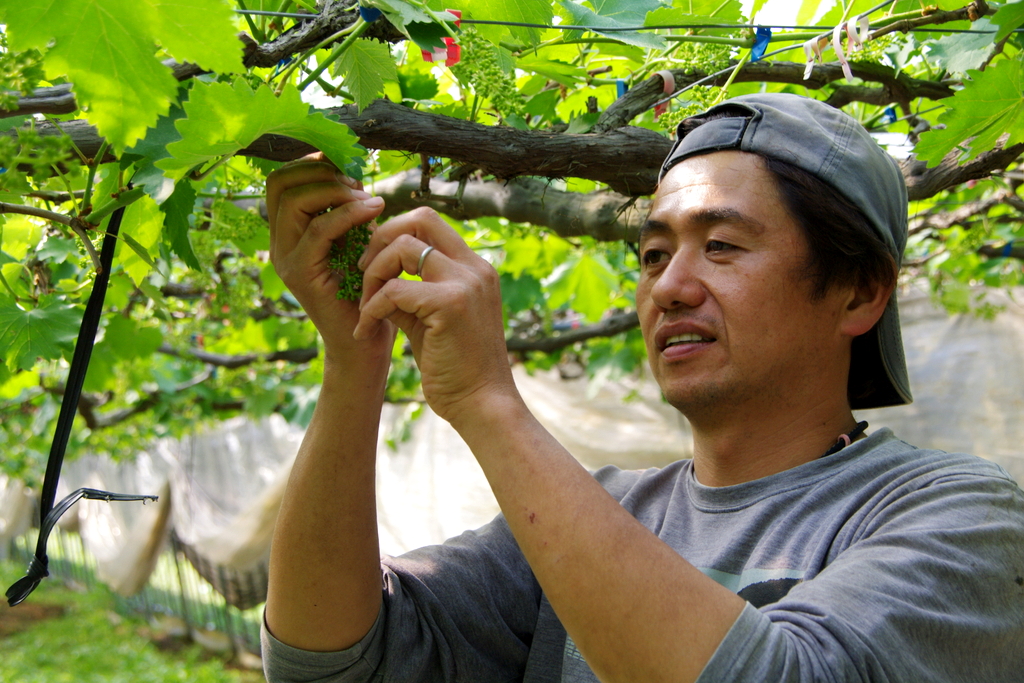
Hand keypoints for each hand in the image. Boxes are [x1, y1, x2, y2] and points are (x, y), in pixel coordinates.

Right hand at [266, 153, 394, 360]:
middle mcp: (279, 243)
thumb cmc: (366, 290)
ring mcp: (285, 259)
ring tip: (368, 198)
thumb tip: (355, 174)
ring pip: (295, 200)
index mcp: (287, 232)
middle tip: (357, 182)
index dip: (311, 163)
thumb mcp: (356, 241)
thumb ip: (349, 211)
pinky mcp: (301, 274)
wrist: (363, 341)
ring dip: (336, 190)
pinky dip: (347, 214)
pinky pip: (319, 229)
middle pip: (281, 182)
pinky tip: (374, 211)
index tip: (345, 163)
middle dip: (322, 171)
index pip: (282, 180)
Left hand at [353, 207, 516, 425]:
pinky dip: (371, 309)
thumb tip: (376, 275)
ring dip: (373, 274)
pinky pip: (393, 290)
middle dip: (381, 239)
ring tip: (365, 307)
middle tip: (362, 272)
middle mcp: (474, 268)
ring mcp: (466, 283)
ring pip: (401, 248)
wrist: (482, 405)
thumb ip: (410, 293)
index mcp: (474, 269)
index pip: (430, 223)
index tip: (374, 263)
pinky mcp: (450, 303)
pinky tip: (365, 331)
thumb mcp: (431, 321)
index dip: (395, 233)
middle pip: (419, 219)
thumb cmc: (457, 370)